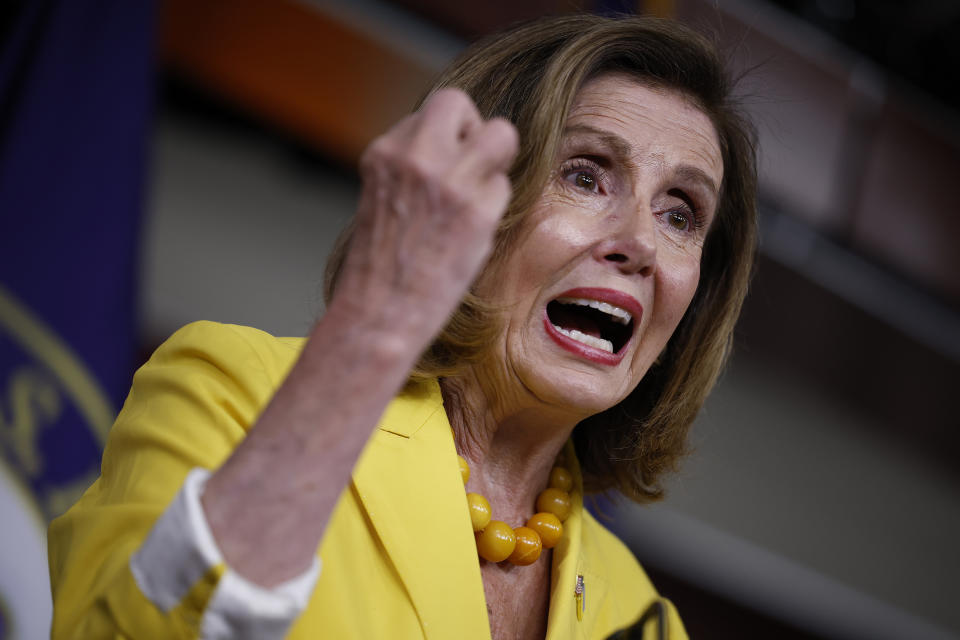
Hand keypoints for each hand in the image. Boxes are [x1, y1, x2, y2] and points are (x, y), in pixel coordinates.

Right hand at [331, 88, 518, 348]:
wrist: (379, 311)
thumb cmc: (382, 264)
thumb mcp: (384, 195)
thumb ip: (414, 164)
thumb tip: (457, 145)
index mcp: (384, 152)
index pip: (431, 113)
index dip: (446, 138)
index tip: (443, 168)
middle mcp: (415, 157)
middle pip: (460, 103)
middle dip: (473, 128)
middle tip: (469, 166)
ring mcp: (448, 181)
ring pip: (501, 134)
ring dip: (496, 162)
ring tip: (476, 197)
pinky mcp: (476, 211)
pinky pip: (504, 187)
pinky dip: (493, 209)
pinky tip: (469, 234)